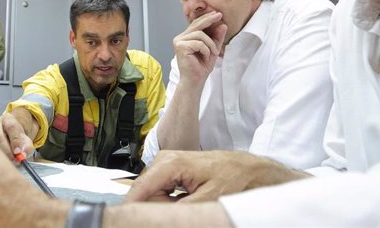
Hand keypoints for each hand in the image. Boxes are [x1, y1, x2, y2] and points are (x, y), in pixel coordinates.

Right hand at [0, 111, 34, 157]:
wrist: (9, 136)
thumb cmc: (17, 139)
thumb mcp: (26, 142)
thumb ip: (27, 147)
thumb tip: (22, 155)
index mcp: (8, 118)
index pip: (11, 127)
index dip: (15, 140)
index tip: (18, 152)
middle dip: (6, 150)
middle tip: (12, 160)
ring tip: (6, 161)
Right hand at [125, 150, 307, 202]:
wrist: (249, 170)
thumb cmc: (234, 178)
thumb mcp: (208, 200)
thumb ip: (180, 209)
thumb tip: (157, 217)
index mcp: (171, 163)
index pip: (139, 187)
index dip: (132, 207)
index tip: (130, 220)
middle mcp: (164, 159)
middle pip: (145, 192)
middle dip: (157, 207)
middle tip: (185, 208)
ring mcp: (166, 163)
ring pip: (152, 193)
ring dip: (165, 204)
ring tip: (190, 202)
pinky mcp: (171, 169)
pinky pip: (160, 190)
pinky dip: (170, 200)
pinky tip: (186, 200)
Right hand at [173, 12, 226, 86]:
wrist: (195, 80)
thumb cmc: (201, 67)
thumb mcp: (213, 50)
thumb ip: (217, 38)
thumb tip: (223, 25)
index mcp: (186, 37)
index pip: (196, 24)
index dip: (207, 18)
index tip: (217, 14)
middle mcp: (180, 38)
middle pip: (196, 24)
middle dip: (209, 20)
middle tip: (219, 16)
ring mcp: (179, 42)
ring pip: (199, 34)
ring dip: (210, 44)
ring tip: (212, 54)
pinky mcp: (180, 47)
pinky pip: (198, 43)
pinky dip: (205, 50)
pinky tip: (205, 57)